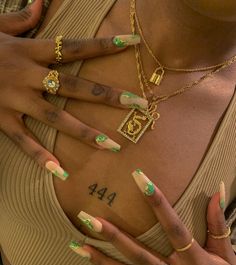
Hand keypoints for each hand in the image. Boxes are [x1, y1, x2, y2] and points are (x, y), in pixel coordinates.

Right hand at [0, 1, 144, 174]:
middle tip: (138, 104)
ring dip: (85, 132)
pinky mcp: (2, 120)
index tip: (132, 42)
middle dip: (107, 95)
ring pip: (56, 117)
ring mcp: (15, 100)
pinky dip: (40, 156)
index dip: (104, 45)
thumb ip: (22, 18)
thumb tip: (41, 3)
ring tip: (111, 145)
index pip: (75, 47)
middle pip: (75, 86)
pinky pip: (23, 140)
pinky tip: (61, 171)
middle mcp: (28, 76)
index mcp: (30, 51)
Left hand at [72, 171, 235, 264]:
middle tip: (92, 219)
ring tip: (79, 246)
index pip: (175, 229)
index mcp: (196, 261)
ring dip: (103, 260)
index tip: (141, 181)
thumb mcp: (226, 252)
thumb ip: (218, 222)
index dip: (159, 205)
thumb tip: (218, 190)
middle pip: (142, 255)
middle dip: (116, 237)